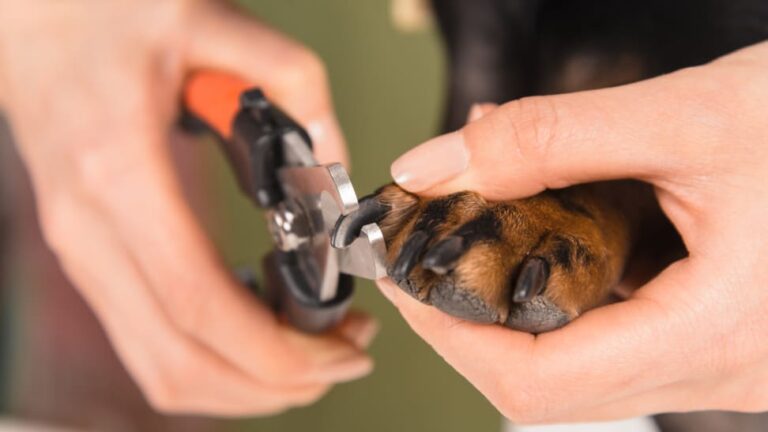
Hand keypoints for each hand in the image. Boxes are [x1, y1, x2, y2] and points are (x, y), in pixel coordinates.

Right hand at [0, 0, 372, 415]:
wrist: (31, 20)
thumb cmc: (113, 14)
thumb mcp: (214, 22)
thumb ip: (294, 84)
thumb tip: (336, 170)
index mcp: (120, 173)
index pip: (199, 303)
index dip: (277, 349)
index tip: (341, 349)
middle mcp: (90, 231)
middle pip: (182, 358)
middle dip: (276, 381)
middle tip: (345, 359)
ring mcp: (82, 255)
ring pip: (161, 369)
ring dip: (246, 386)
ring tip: (314, 357)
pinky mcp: (91, 260)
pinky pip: (147, 345)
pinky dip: (212, 366)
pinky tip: (261, 341)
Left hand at [382, 41, 767, 422]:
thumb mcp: (685, 117)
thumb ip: (546, 140)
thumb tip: (435, 168)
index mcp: (721, 334)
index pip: (540, 384)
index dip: (453, 338)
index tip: (407, 281)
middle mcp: (727, 371)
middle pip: (552, 383)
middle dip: (473, 322)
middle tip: (434, 253)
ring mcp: (727, 364)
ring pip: (584, 364)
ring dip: (518, 302)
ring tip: (489, 228)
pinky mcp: (724, 341)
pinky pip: (623, 339)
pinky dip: (569, 291)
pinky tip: (555, 230)